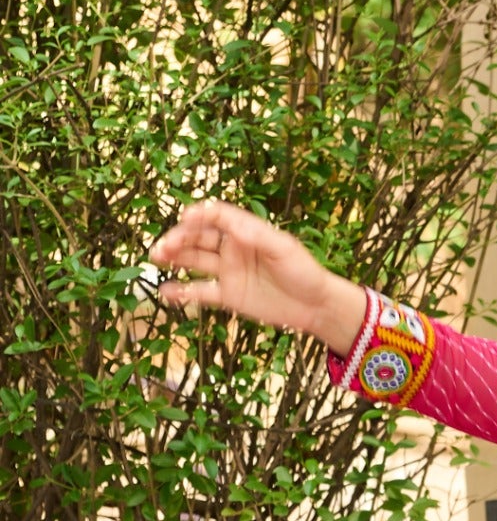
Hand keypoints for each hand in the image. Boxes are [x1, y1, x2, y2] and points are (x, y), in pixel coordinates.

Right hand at [148, 201, 367, 353]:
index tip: (185, 217)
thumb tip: (232, 224)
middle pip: (198, 238)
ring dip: (175, 257)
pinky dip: (182, 292)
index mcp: (245, 231)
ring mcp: (228, 271)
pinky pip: (201, 292)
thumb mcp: (284, 248)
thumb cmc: (304, 271)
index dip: (200, 214)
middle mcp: (232, 248)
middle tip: (164, 246)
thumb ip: (257, 235)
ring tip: (156, 257)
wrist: (315, 305)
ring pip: (194, 261)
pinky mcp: (228, 295)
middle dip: (179, 238)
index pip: (216, 217)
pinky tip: (165, 290)